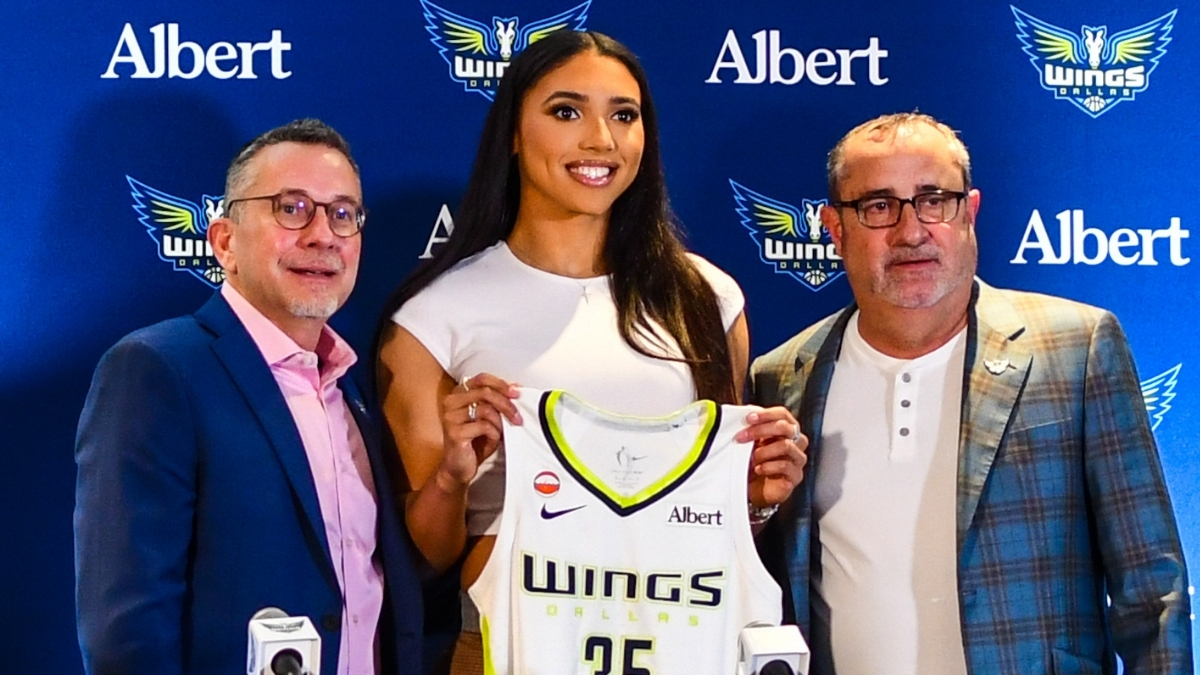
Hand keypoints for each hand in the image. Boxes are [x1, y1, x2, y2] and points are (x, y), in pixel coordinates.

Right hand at [436, 373, 521, 487]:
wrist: (459, 468)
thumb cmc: (475, 442)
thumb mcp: (489, 419)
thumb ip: (498, 402)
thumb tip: (516, 388)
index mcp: (458, 394)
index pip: (482, 379)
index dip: (501, 384)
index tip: (516, 392)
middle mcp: (451, 402)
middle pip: (485, 392)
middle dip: (506, 404)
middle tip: (517, 416)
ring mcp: (451, 417)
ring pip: (486, 409)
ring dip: (500, 422)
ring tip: (501, 433)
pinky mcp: (454, 432)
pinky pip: (484, 426)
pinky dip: (494, 434)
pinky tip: (492, 440)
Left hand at [736, 406, 807, 507]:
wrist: (755, 488)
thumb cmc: (755, 462)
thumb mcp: (751, 443)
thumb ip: (752, 427)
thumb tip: (745, 413)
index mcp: (787, 430)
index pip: (783, 414)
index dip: (766, 414)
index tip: (748, 418)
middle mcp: (796, 442)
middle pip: (785, 427)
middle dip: (761, 430)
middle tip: (742, 437)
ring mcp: (798, 459)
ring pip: (786, 446)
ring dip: (764, 451)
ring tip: (751, 459)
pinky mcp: (796, 476)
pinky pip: (785, 466)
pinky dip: (768, 466)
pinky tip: (758, 469)